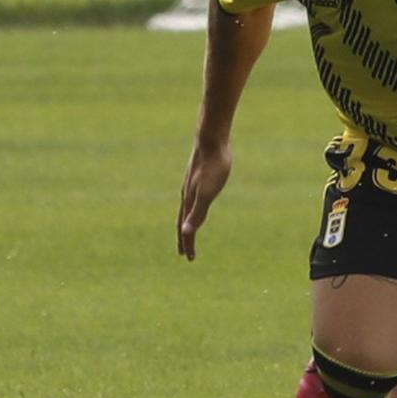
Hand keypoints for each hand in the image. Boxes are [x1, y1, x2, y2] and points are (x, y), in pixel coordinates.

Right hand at [176, 138, 231, 258]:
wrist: (211, 139)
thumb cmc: (213, 166)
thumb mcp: (208, 192)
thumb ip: (198, 212)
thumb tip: (186, 232)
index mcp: (189, 200)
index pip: (186, 228)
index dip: (188, 244)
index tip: (189, 258)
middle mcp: (186, 194)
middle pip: (183, 221)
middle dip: (184, 237)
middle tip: (184, 252)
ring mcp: (190, 184)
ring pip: (186, 208)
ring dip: (187, 222)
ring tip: (188, 229)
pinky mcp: (196, 175)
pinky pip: (192, 196)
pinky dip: (192, 207)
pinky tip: (197, 202)